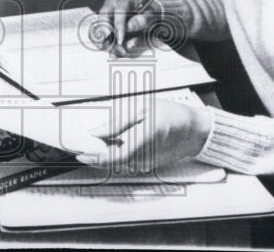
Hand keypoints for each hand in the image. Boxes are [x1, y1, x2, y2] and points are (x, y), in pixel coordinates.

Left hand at [75, 99, 212, 171]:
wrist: (193, 130)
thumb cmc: (171, 114)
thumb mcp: (142, 108)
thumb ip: (117, 122)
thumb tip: (96, 132)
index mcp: (143, 140)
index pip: (113, 157)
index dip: (95, 157)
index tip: (80, 154)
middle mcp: (144, 157)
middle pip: (113, 161)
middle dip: (95, 155)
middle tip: (81, 145)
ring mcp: (146, 163)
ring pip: (118, 162)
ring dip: (105, 153)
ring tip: (95, 141)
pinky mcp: (147, 165)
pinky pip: (126, 161)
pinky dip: (116, 153)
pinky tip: (112, 142)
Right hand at [94, 0, 163, 56]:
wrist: (145, 15)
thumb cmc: (148, 14)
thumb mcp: (150, 16)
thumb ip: (141, 21)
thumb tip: (128, 27)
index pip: (119, 11)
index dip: (118, 27)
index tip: (121, 41)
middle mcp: (111, 3)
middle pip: (103, 18)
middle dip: (107, 36)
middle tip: (116, 49)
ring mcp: (105, 12)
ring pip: (99, 28)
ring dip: (106, 43)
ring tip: (118, 52)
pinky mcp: (102, 22)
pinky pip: (99, 34)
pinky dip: (105, 45)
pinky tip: (114, 52)